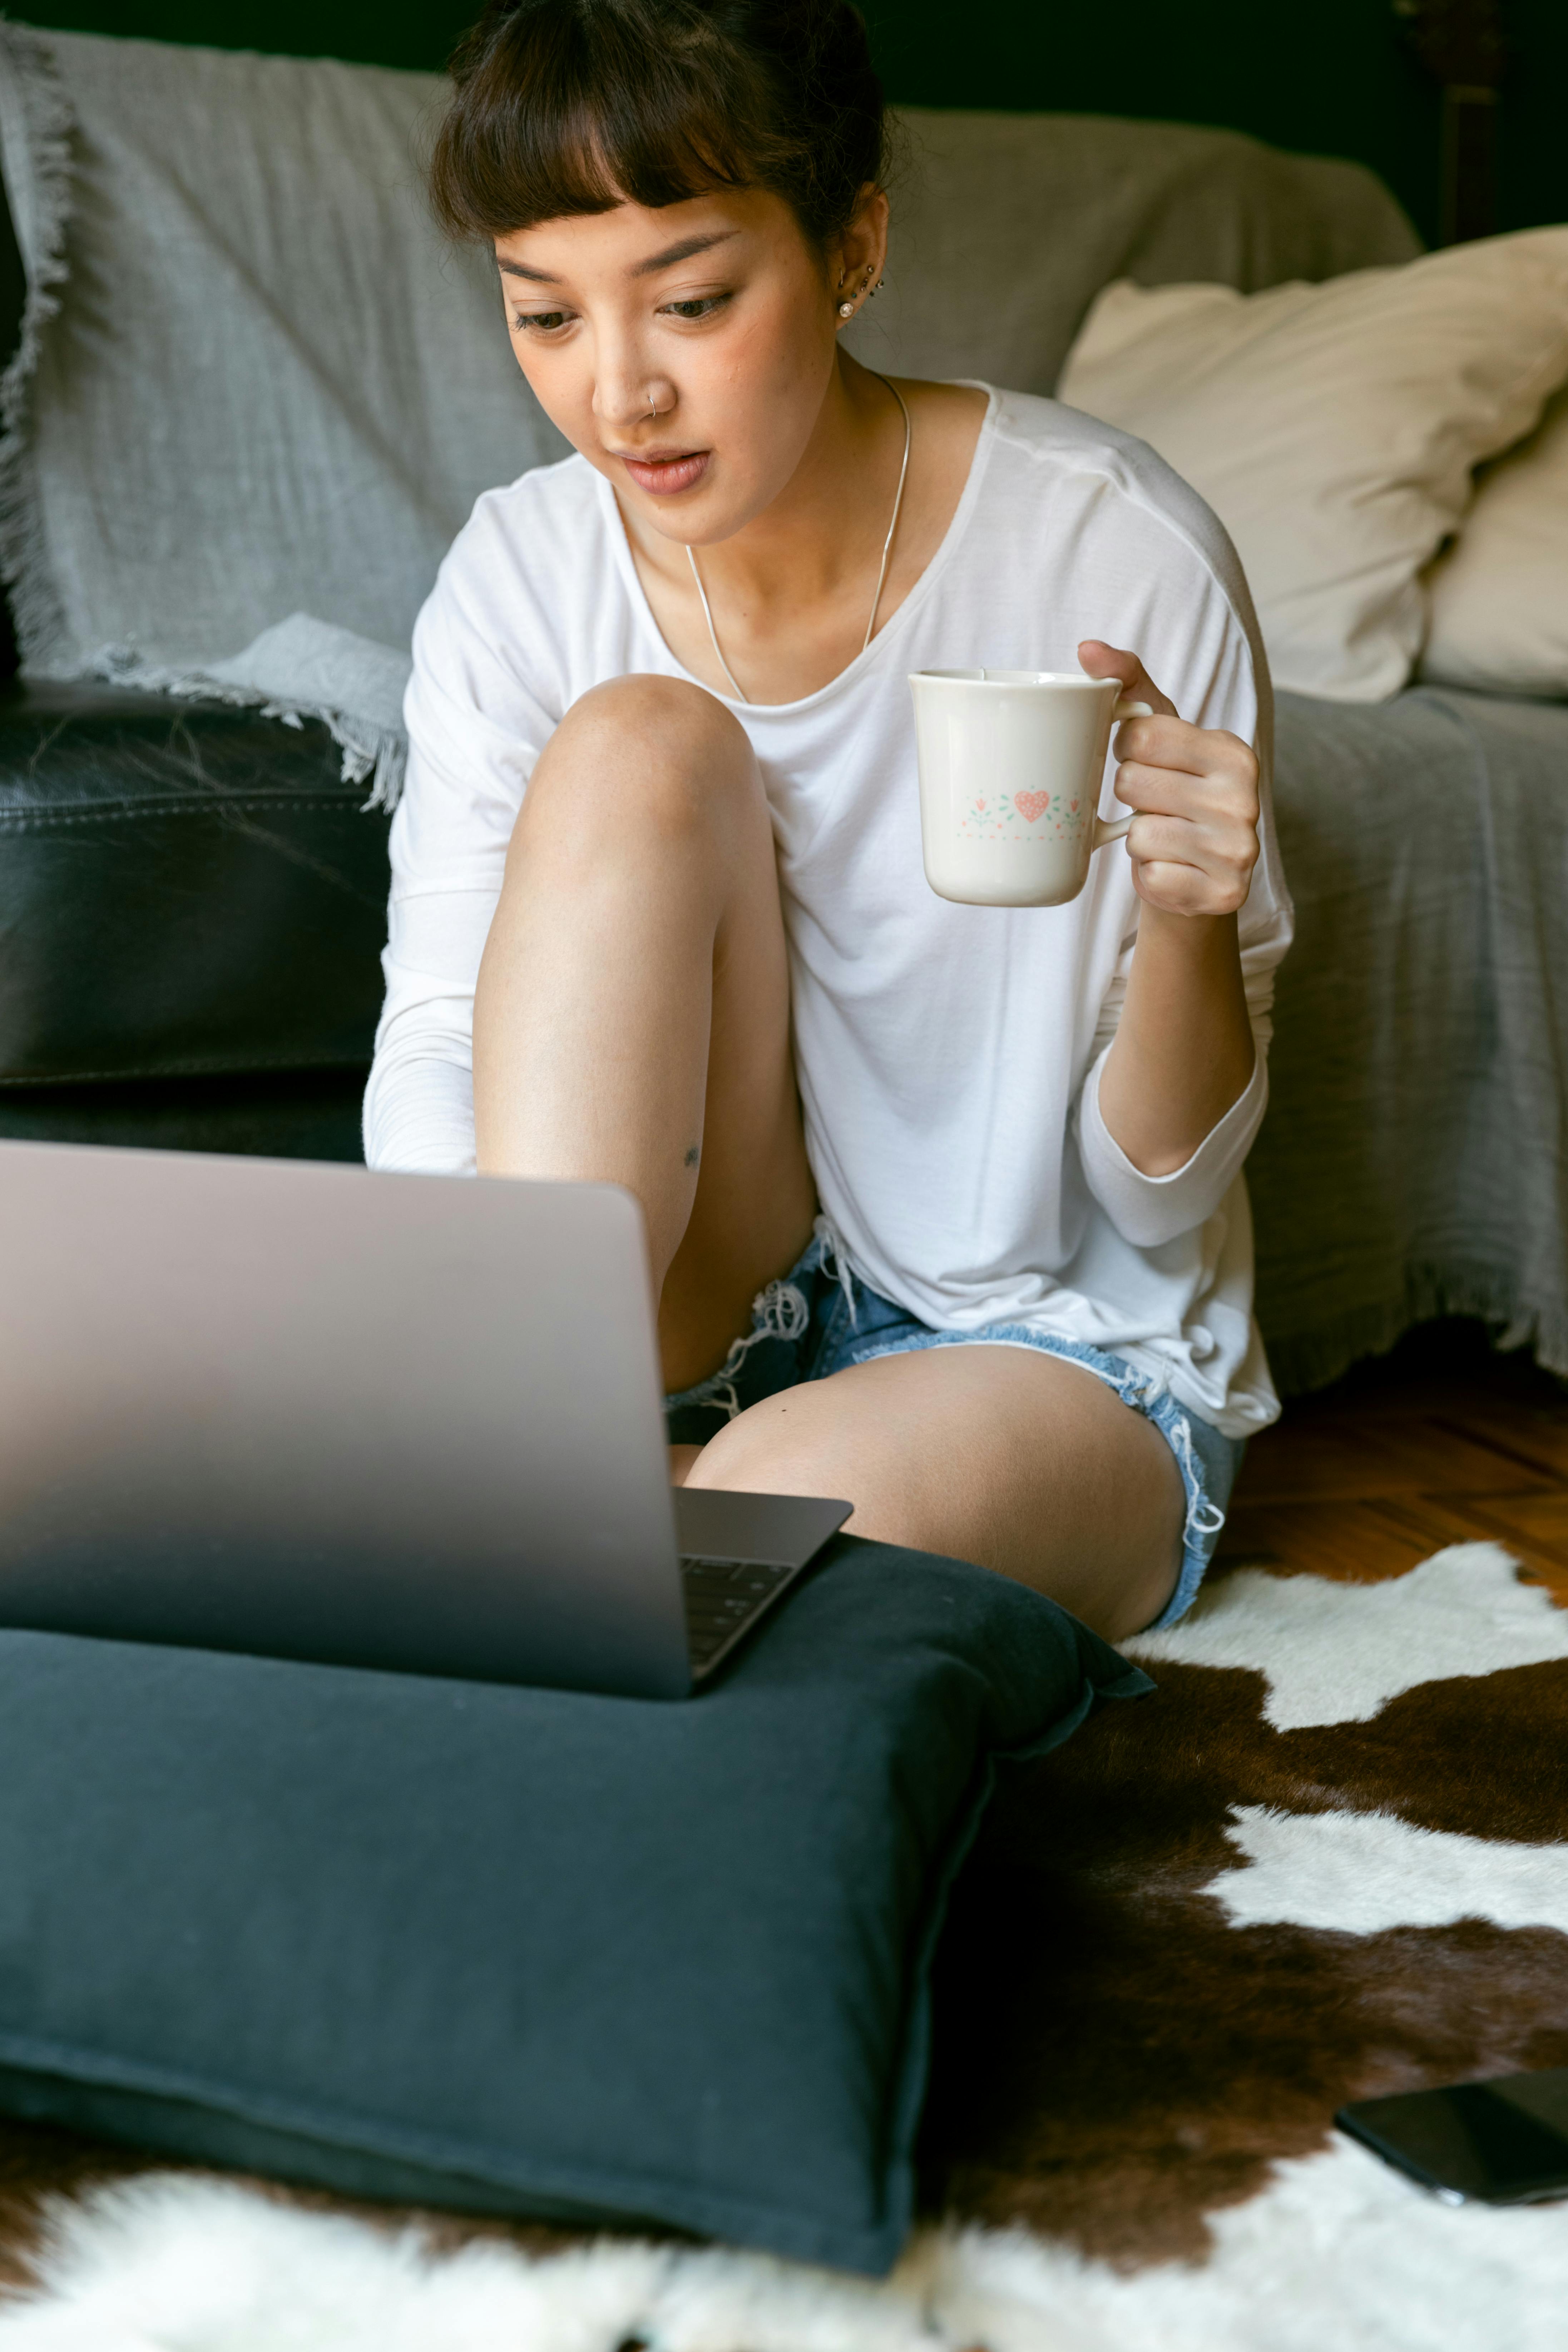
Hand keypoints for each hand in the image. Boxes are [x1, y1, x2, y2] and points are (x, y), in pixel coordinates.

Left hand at [1078, 640, 1258, 918]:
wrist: (1200, 873)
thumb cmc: (1174, 792)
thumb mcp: (1159, 732)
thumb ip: (1127, 683)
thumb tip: (1087, 648)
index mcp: (1232, 750)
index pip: (1141, 736)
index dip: (1127, 751)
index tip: (1145, 762)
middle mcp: (1243, 798)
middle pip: (1133, 784)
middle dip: (1130, 796)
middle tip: (1153, 804)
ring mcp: (1237, 849)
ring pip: (1139, 835)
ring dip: (1137, 838)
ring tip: (1162, 836)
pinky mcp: (1222, 893)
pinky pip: (1151, 877)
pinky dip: (1151, 875)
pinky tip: (1171, 868)